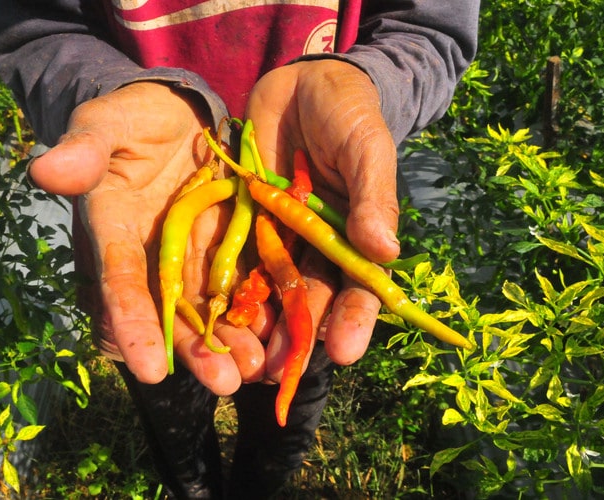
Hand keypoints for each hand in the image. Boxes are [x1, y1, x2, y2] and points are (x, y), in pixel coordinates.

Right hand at [28, 82, 264, 394]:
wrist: (177, 116)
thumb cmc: (134, 119)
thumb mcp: (106, 123)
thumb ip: (84, 147)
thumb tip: (43, 168)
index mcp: (115, 230)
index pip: (121, 280)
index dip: (133, 322)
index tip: (150, 368)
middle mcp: (152, 256)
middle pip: (171, 310)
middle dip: (195, 350)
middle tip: (225, 384)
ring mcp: (193, 256)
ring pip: (210, 308)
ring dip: (232, 343)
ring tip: (258, 370)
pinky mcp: (228, 248)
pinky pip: (244, 284)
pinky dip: (261, 311)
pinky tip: (283, 336)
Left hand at [245, 59, 400, 376]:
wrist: (302, 83)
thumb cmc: (348, 113)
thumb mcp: (366, 148)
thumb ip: (374, 197)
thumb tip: (386, 253)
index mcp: (356, 237)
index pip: (359, 288)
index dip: (353, 320)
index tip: (345, 351)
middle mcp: (317, 247)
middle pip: (310, 301)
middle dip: (299, 339)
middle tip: (282, 372)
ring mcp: (280, 237)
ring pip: (271, 290)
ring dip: (261, 326)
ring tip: (247, 361)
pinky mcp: (245, 222)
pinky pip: (236, 258)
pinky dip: (229, 287)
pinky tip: (217, 315)